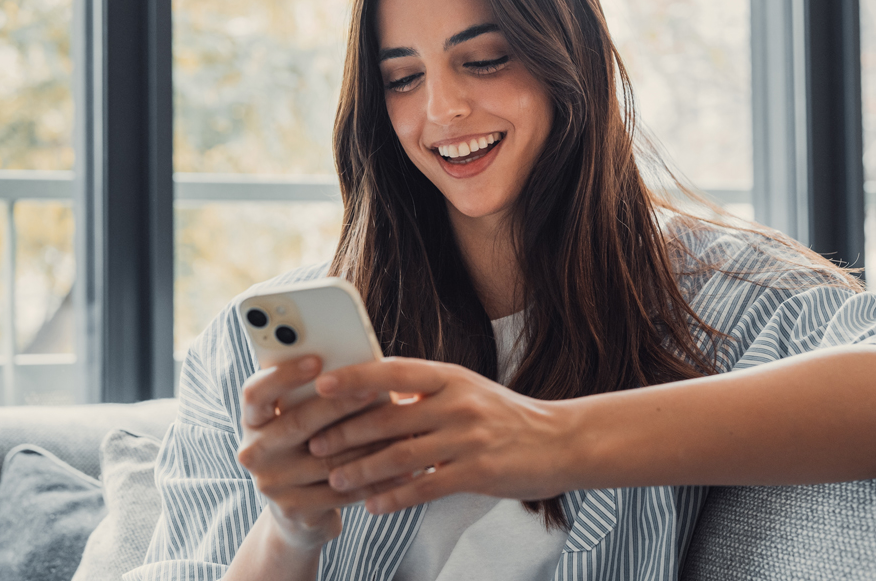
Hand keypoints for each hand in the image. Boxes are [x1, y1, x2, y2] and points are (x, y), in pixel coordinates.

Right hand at [236, 355, 396, 551]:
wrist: (296, 511)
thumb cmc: (305, 448)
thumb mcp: (296, 420)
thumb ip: (311, 396)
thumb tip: (354, 366)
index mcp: (252, 421)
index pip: (255, 393)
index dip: (284, 375)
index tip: (317, 360)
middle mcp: (254, 452)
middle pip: (297, 423)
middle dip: (339, 405)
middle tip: (373, 389)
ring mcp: (271, 484)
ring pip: (326, 459)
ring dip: (365, 443)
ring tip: (398, 428)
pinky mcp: (295, 509)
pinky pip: (341, 491)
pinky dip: (374, 480)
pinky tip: (401, 470)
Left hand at [306, 357, 578, 514]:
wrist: (561, 441)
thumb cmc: (504, 416)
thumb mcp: (466, 390)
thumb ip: (423, 393)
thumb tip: (371, 393)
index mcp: (450, 376)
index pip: (392, 371)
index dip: (354, 377)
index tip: (320, 384)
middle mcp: (458, 402)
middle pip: (388, 417)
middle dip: (346, 432)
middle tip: (314, 443)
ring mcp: (469, 438)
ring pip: (401, 455)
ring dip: (362, 469)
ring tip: (335, 478)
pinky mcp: (479, 473)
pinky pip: (425, 486)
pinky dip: (394, 496)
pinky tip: (373, 504)